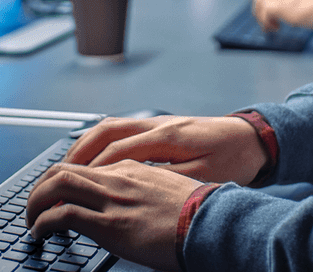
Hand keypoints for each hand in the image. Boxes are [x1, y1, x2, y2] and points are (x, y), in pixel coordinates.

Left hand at [26, 160, 199, 271]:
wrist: (215, 223)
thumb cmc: (199, 214)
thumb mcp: (170, 193)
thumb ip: (146, 192)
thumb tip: (134, 208)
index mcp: (134, 169)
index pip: (86, 165)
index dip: (63, 178)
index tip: (54, 194)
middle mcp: (119, 177)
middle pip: (64, 168)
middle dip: (41, 186)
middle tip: (33, 205)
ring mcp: (113, 198)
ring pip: (57, 184)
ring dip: (35, 201)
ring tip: (30, 220)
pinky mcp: (110, 223)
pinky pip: (62, 215)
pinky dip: (43, 223)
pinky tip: (41, 234)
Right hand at [66, 114, 265, 186]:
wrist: (256, 138)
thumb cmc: (235, 159)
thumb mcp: (206, 177)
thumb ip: (170, 180)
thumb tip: (134, 187)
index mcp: (168, 136)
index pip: (117, 152)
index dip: (91, 172)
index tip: (70, 190)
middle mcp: (158, 124)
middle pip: (105, 131)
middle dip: (76, 154)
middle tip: (55, 177)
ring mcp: (159, 122)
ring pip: (110, 127)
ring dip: (86, 145)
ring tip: (66, 167)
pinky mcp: (161, 127)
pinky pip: (121, 129)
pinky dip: (101, 143)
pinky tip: (94, 159)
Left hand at [249, 0, 312, 30]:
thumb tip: (307, 4)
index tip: (266, 3)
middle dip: (260, 6)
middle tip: (267, 19)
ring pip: (258, 1)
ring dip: (261, 16)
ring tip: (271, 27)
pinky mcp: (282, 5)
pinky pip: (264, 11)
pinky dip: (266, 22)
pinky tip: (276, 28)